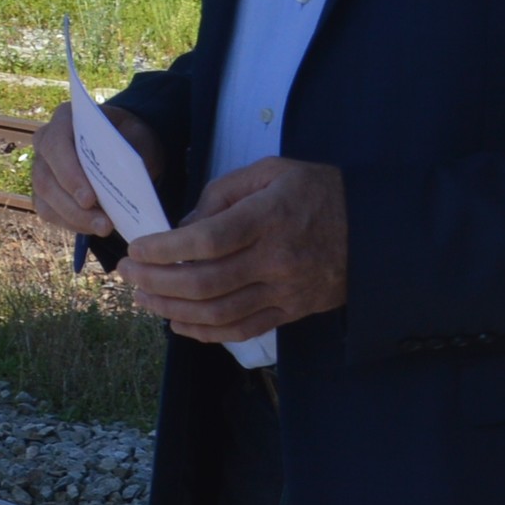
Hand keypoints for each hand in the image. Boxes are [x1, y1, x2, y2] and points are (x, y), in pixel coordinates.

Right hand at [30, 101, 155, 238]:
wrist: (128, 145)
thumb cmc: (131, 137)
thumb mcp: (138, 136)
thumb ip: (130, 149)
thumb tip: (121, 176)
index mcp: (65, 119)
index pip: (55, 145)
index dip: (68, 173)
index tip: (89, 199)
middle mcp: (45, 141)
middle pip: (45, 177)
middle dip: (72, 205)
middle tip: (103, 224)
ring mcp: (41, 167)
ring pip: (44, 197)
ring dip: (73, 218)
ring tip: (104, 229)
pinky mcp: (45, 190)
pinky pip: (48, 211)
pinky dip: (70, 223)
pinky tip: (93, 229)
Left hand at [123, 158, 346, 347]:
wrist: (376, 228)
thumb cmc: (316, 191)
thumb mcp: (270, 172)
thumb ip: (222, 195)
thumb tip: (181, 227)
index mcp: (269, 218)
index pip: (206, 241)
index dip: (165, 248)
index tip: (137, 247)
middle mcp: (276, 260)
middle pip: (205, 283)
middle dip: (156, 281)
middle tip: (128, 273)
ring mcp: (285, 291)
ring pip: (219, 313)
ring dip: (172, 310)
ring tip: (143, 297)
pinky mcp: (291, 312)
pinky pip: (241, 330)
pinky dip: (204, 333)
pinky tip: (178, 323)